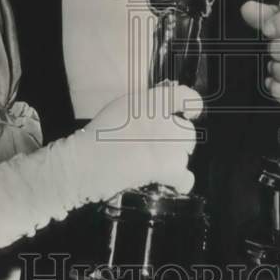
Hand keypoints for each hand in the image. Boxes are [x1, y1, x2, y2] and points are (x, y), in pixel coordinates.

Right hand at [84, 82, 202, 195]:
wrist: (87, 161)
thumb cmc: (98, 135)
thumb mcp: (122, 107)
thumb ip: (145, 107)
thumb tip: (161, 113)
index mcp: (153, 101)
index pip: (186, 97)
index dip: (192, 105)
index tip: (190, 113)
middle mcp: (166, 120)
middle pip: (188, 132)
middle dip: (178, 140)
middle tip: (160, 147)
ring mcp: (169, 145)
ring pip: (185, 154)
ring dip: (175, 160)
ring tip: (156, 165)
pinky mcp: (168, 168)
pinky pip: (186, 177)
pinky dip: (180, 181)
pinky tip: (171, 182)